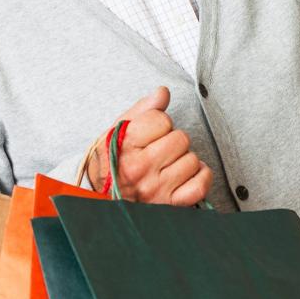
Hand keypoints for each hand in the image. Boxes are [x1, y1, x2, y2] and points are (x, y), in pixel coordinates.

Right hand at [87, 86, 211, 205]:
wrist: (99, 201)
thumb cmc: (111, 163)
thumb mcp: (117, 132)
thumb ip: (142, 109)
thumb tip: (163, 92)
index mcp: (123, 148)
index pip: (161, 120)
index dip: (159, 123)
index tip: (149, 133)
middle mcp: (139, 170)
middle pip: (181, 138)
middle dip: (172, 140)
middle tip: (159, 150)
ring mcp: (155, 190)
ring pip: (192, 160)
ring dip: (184, 159)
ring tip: (167, 164)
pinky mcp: (170, 206)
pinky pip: (200, 185)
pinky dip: (200, 176)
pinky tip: (187, 174)